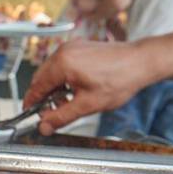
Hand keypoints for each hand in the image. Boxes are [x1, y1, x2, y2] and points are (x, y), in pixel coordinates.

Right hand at [24, 40, 159, 134]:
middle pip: (41, 78)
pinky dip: (63, 78)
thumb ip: (62, 116)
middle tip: (51, 114)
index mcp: (62, 63)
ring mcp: (72, 47)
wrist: (141, 62)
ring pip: (52, 71)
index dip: (32, 103)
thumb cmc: (120, 79)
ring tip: (69, 102)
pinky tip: (75, 90)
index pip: (36, 87)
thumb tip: (45, 126)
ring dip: (54, 88)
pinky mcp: (80, 47)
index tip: (31, 115)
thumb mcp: (88, 105)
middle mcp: (64, 51)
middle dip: (44, 97)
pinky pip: (63, 64)